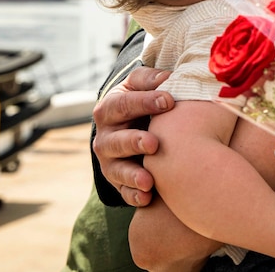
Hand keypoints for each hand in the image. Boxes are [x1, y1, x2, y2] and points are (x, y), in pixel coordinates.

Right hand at [92, 65, 173, 206]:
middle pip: (115, 140)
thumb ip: (150, 79)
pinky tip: (147, 198)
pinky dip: (134, 196)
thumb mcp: (140, 86)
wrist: (132, 126)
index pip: (122, 104)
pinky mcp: (118, 182)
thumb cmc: (142, 101)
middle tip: (154, 144)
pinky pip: (123, 192)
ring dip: (132, 175)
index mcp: (109, 108)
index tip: (169, 100)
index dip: (145, 102)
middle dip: (134, 142)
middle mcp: (105, 137)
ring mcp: (110, 161)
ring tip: (149, 180)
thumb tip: (166, 78)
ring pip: (117, 170)